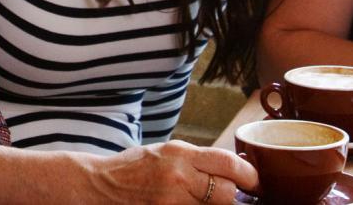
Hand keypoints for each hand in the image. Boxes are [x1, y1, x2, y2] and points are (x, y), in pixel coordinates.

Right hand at [86, 140, 257, 203]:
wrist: (97, 187)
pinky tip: (188, 204)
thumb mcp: (165, 152)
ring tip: (200, 198)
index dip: (249, 175)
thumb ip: (197, 161)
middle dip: (233, 197)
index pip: (229, 163)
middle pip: (227, 193)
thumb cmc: (133, 169)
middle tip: (233, 196)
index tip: (255, 182)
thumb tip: (233, 170)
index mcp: (180, 154)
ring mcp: (170, 201)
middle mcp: (178, 177)